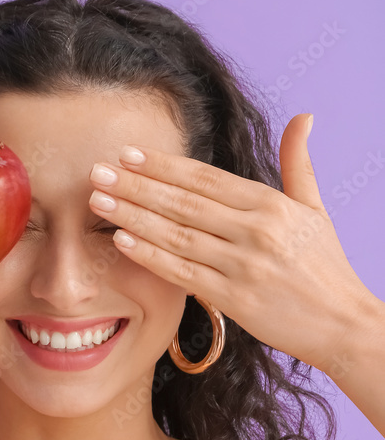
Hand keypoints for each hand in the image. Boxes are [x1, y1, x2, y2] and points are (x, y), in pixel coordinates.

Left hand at [88, 113, 374, 371]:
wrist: (342, 323)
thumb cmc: (325, 267)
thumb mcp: (314, 209)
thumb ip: (299, 163)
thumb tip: (304, 116)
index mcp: (270, 204)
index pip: (205, 178)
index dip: (163, 165)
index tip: (128, 154)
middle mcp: (255, 230)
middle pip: (183, 202)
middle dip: (136, 185)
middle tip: (97, 171)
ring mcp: (243, 265)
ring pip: (177, 234)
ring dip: (133, 215)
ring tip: (98, 200)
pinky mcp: (235, 299)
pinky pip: (183, 273)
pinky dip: (151, 256)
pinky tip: (122, 240)